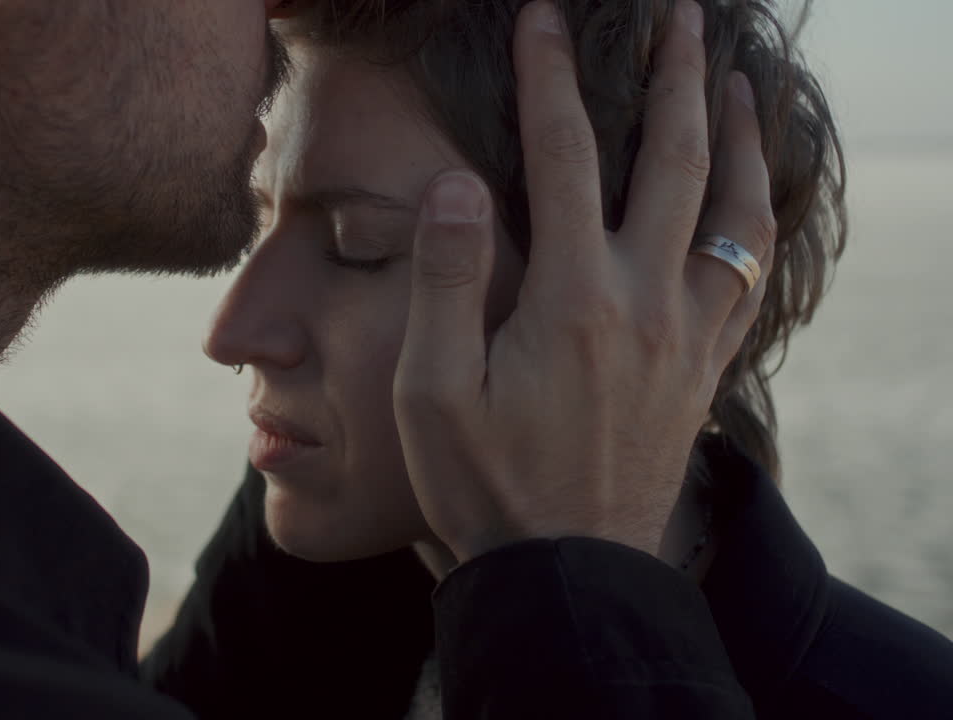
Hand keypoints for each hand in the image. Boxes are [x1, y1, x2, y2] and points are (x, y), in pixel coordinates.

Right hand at [393, 0, 775, 562]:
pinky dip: (756, 220)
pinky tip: (747, 201)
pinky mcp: (704, 370)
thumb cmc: (484, 483)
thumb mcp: (429, 390)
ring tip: (735, 82)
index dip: (550, 76)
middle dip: (675, 75)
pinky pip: (749, 276)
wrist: (565, 570)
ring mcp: (687, 335)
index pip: (564, 154)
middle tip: (678, 15)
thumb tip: (457, 182)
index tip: (543, 18)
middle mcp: (645, 301)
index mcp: (572, 297)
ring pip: (736, 212)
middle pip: (676, 160)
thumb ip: (443, 279)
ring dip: (738, 136)